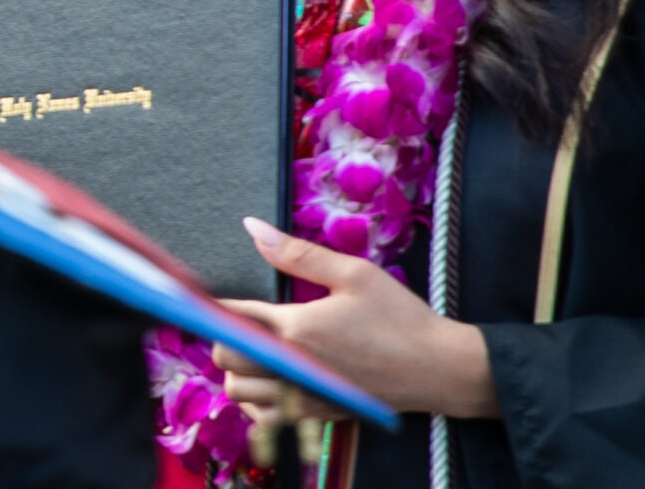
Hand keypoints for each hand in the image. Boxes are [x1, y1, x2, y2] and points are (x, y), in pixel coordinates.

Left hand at [215, 218, 498, 419]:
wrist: (439, 369)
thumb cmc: (400, 317)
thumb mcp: (353, 273)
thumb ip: (296, 253)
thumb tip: (251, 227)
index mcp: (296, 328)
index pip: (231, 318)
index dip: (213, 306)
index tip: (205, 298)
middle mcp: (293, 366)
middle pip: (225, 358)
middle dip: (224, 337)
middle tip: (242, 322)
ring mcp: (304, 395)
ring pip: (239, 392)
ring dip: (238, 370)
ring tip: (257, 350)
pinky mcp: (317, 414)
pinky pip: (265, 416)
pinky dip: (258, 400)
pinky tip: (274, 378)